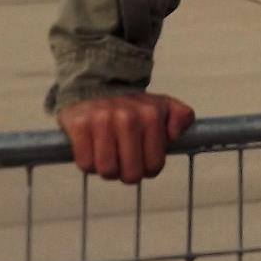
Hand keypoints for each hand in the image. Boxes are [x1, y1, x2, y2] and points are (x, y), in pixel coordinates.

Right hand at [56, 92, 195, 183]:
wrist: (98, 86)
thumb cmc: (134, 108)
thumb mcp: (164, 107)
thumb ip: (182, 117)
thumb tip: (174, 133)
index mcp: (151, 115)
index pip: (153, 166)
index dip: (148, 169)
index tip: (143, 160)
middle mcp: (126, 117)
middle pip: (130, 174)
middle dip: (128, 173)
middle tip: (124, 161)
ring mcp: (101, 120)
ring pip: (107, 171)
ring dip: (108, 169)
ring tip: (110, 155)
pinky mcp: (78, 125)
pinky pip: (85, 163)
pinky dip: (88, 163)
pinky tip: (93, 149)